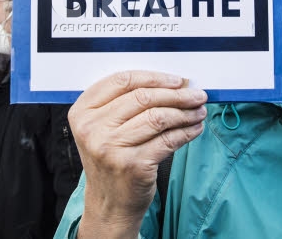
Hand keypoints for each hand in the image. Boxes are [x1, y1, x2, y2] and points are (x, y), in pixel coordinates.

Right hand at [71, 71, 207, 237]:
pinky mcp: (133, 165)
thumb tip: (173, 83)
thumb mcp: (103, 128)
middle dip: (176, 93)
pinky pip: (168, 140)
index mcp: (82, 112)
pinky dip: (186, 131)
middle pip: (143, 97)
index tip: (176, 80)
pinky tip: (194, 128)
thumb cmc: (111, 159)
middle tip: (196, 94)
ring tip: (199, 110)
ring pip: (158, 117)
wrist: (108, 203)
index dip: (154, 77)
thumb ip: (125, 103)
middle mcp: (93, 128)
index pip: (121, 81)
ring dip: (185, 112)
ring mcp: (111, 148)